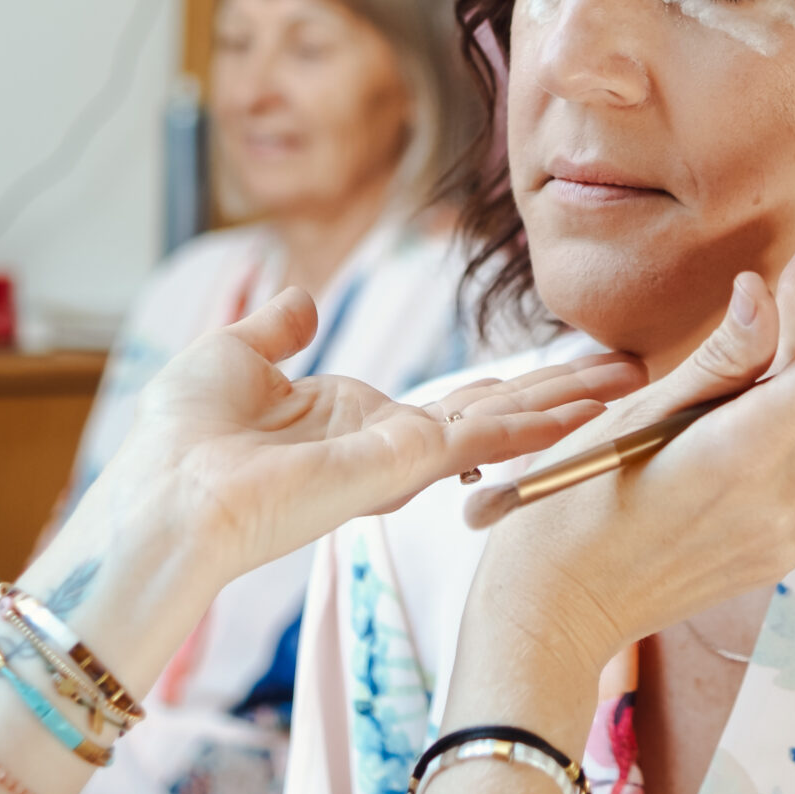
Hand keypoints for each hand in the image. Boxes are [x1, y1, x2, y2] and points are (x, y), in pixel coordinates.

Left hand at [30, 293, 645, 687]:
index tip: (562, 373)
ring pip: (502, 425)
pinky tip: (588, 407)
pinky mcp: (401, 465)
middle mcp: (385, 447)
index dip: (508, 387)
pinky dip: (539, 422)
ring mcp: (399, 461)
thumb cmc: (178, 440)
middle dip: (559, 394)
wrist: (164, 494)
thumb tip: (303, 299)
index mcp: (351, 422)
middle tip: (626, 371)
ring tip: (631, 382)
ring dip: (567, 403)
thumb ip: (277, 331)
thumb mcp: (230, 358)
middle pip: (492, 413)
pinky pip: (485, 438)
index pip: (450, 403)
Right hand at [451, 220, 794, 745]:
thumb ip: (716, 359)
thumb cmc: (567, 509)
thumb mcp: (629, 416)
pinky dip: (767, 426)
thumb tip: (765, 293)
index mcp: (739, 454)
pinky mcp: (773, 552)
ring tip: (759, 321)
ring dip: (784, 374)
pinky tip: (725, 412)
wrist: (550, 615)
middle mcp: (777, 499)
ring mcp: (780, 533)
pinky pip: (783, 466)